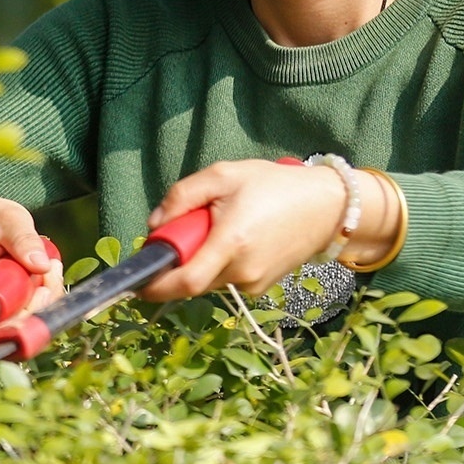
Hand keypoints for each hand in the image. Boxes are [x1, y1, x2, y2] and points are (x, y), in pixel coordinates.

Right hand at [0, 188, 65, 318]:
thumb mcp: (5, 217)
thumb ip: (22, 238)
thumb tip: (42, 265)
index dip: (14, 316)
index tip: (39, 291)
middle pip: (4, 326)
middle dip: (38, 305)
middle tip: (52, 270)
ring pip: (19, 324)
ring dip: (45, 300)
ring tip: (51, 266)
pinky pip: (25, 315)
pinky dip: (44, 298)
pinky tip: (49, 274)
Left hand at [136, 159, 347, 302]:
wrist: (326, 206)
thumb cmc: (273, 185)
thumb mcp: (223, 175)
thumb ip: (181, 197)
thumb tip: (154, 226)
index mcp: (231, 243)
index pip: (185, 282)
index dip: (156, 287)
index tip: (137, 282)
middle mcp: (243, 271)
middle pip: (192, 280)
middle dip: (180, 259)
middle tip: (192, 225)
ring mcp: (254, 283)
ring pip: (209, 279)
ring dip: (202, 258)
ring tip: (225, 224)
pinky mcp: (262, 287)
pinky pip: (226, 278)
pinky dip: (220, 262)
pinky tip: (240, 236)